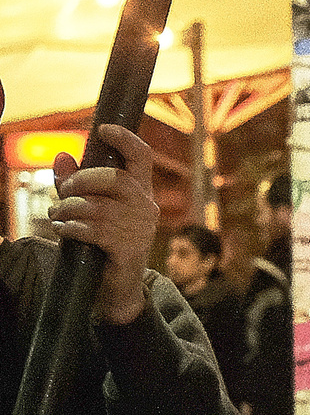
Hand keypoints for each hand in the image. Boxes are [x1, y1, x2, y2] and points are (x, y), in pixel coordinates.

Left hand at [47, 125, 160, 325]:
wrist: (117, 285)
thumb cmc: (104, 240)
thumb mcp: (90, 208)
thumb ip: (76, 184)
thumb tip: (61, 157)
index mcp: (141, 191)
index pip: (142, 157)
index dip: (124, 139)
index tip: (103, 129)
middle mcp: (146, 206)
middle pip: (113, 178)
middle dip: (80, 182)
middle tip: (64, 191)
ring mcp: (139, 228)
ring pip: (95, 206)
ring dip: (67, 210)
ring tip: (58, 217)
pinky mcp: (126, 248)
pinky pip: (91, 229)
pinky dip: (70, 229)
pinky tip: (64, 231)